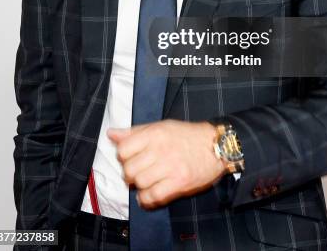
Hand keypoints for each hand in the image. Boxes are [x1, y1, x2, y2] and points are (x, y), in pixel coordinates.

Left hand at [107, 119, 226, 208]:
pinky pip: (153, 196)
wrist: (216, 146)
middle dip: (130, 173)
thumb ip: (135, 132)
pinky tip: (151, 194)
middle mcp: (160, 149)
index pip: (123, 149)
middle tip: (139, 171)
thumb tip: (111, 134)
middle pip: (129, 170)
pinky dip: (147, 199)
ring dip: (140, 186)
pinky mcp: (179, 182)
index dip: (124, 156)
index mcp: (155, 133)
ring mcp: (170, 167)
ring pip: (140, 183)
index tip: (131, 157)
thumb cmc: (186, 135)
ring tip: (147, 181)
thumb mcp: (161, 127)